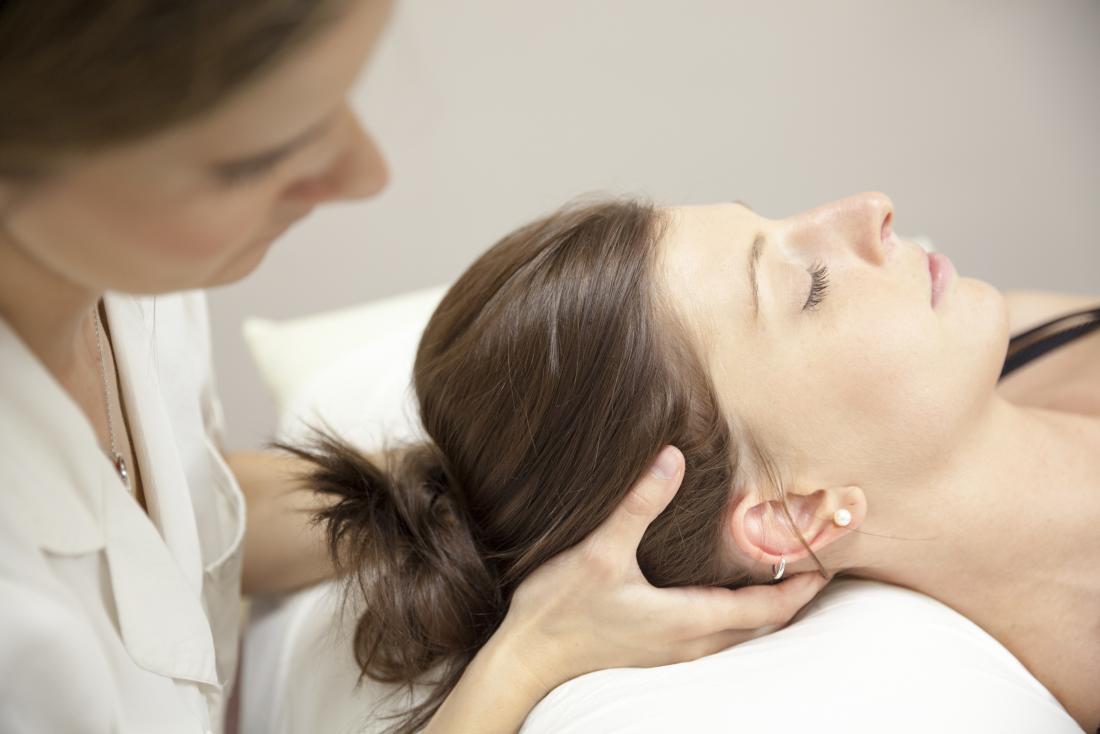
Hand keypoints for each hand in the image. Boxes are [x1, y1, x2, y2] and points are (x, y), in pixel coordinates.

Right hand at [491, 445, 828, 691]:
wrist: (527, 657)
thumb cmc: (561, 609)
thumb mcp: (599, 552)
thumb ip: (639, 505)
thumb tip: (673, 457)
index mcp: (685, 620)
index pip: (764, 609)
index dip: (799, 586)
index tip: (828, 563)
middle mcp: (689, 642)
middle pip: (761, 625)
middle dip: (792, 596)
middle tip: (815, 563)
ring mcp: (673, 651)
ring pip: (740, 633)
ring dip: (767, 607)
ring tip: (782, 574)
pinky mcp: (657, 649)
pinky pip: (716, 634)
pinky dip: (739, 613)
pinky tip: (727, 591)